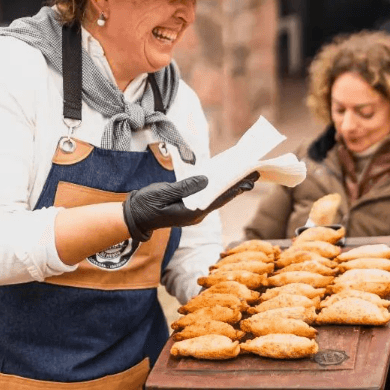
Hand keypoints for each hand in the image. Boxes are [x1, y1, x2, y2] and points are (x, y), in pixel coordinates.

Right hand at [123, 172, 258, 241]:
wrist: (135, 216)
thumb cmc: (146, 205)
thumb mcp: (164, 193)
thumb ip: (185, 187)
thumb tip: (206, 179)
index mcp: (192, 213)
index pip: (218, 200)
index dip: (234, 189)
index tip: (248, 181)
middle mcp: (197, 214)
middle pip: (222, 198)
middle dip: (238, 186)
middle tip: (255, 174)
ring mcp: (194, 211)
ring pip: (217, 197)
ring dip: (231, 187)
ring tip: (246, 176)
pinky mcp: (190, 206)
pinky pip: (208, 196)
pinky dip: (218, 187)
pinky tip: (226, 180)